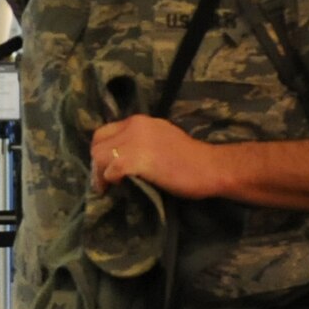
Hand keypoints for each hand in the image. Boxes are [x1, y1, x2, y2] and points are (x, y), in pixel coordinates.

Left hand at [89, 116, 228, 199]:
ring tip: (108, 187)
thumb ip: (140, 143)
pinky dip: (109, 181)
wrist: (210, 167)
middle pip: (97, 143)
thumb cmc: (190, 160)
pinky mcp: (137, 159)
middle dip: (97, 163)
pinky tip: (118, 187)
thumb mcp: (160, 140)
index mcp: (140, 121)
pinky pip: (110, 171)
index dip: (103, 151)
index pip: (105, 132)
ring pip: (99, 156)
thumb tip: (119, 159)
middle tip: (104, 180)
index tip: (106, 167)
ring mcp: (135, 141)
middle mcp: (135, 126)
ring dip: (100, 174)